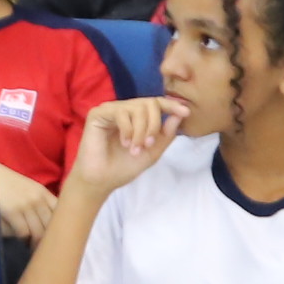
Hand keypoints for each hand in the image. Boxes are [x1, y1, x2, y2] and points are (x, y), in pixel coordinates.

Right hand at [0, 158, 56, 241]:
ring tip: (30, 248)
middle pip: (52, 226)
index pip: (62, 213)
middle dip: (49, 240)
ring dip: (35, 243)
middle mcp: (38, 198)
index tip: (57, 239)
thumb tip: (48, 227)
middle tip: (44, 250)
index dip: (62, 228)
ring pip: (39, 232)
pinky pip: (23, 232)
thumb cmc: (4, 184)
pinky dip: (21, 239)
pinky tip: (18, 241)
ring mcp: (26, 204)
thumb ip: (38, 203)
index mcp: (43, 192)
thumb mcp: (26, 189)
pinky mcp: (13, 211)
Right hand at [64, 95, 188, 204]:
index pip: (156, 103)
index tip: (185, 112)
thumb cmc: (124, 167)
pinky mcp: (98, 113)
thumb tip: (180, 114)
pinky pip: (120, 112)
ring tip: (135, 148)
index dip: (171, 105)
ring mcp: (111, 110)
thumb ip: (165, 134)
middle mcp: (124, 110)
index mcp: (137, 117)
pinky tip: (125, 143)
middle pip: (149, 103)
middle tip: (148, 144)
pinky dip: (128, 129)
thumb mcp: (152, 152)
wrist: (102, 180)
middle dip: (154, 124)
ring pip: (137, 107)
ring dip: (141, 130)